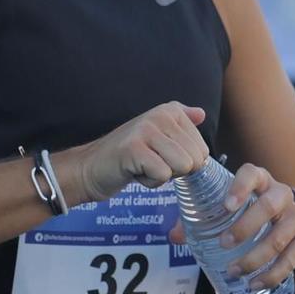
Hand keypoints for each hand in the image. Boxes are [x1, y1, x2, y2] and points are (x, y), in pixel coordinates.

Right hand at [69, 102, 208, 203]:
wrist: (92, 167)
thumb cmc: (129, 156)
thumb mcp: (158, 136)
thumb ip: (181, 123)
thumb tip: (201, 113)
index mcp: (169, 111)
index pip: (203, 150)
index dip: (183, 162)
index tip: (160, 156)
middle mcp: (159, 115)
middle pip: (195, 160)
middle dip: (175, 170)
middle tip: (151, 163)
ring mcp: (145, 130)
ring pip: (183, 166)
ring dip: (163, 176)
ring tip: (143, 166)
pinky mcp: (134, 148)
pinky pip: (163, 175)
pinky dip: (149, 182)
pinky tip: (134, 172)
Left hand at [169, 165, 294, 290]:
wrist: (288, 220)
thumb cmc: (247, 211)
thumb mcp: (227, 209)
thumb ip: (199, 219)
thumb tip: (174, 236)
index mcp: (259, 179)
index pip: (251, 174)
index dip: (240, 187)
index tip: (226, 206)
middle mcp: (282, 193)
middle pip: (269, 206)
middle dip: (246, 227)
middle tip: (224, 244)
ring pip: (280, 236)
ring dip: (256, 257)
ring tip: (235, 271)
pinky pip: (292, 258)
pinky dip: (272, 274)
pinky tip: (255, 284)